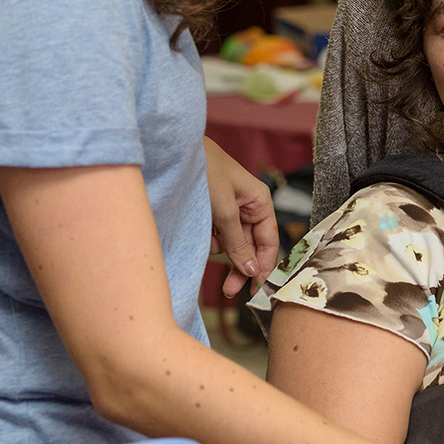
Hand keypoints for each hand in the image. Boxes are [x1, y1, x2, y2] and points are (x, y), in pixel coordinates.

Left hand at [203, 138, 278, 296]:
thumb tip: (252, 272)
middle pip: (252, 246)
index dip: (264, 265)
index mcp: (260, 202)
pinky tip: (201, 234)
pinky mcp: (213, 213)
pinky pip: (217, 236)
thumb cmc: (204, 172)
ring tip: (208, 246)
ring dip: (222, 252)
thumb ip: (238, 243)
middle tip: (228, 290)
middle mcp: (248, 208)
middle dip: (241, 266)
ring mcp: (230, 211)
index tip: (255, 289)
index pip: (270, 241)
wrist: (174, 152)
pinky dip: (210, 240)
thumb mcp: (224, 211)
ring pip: (233, 244)